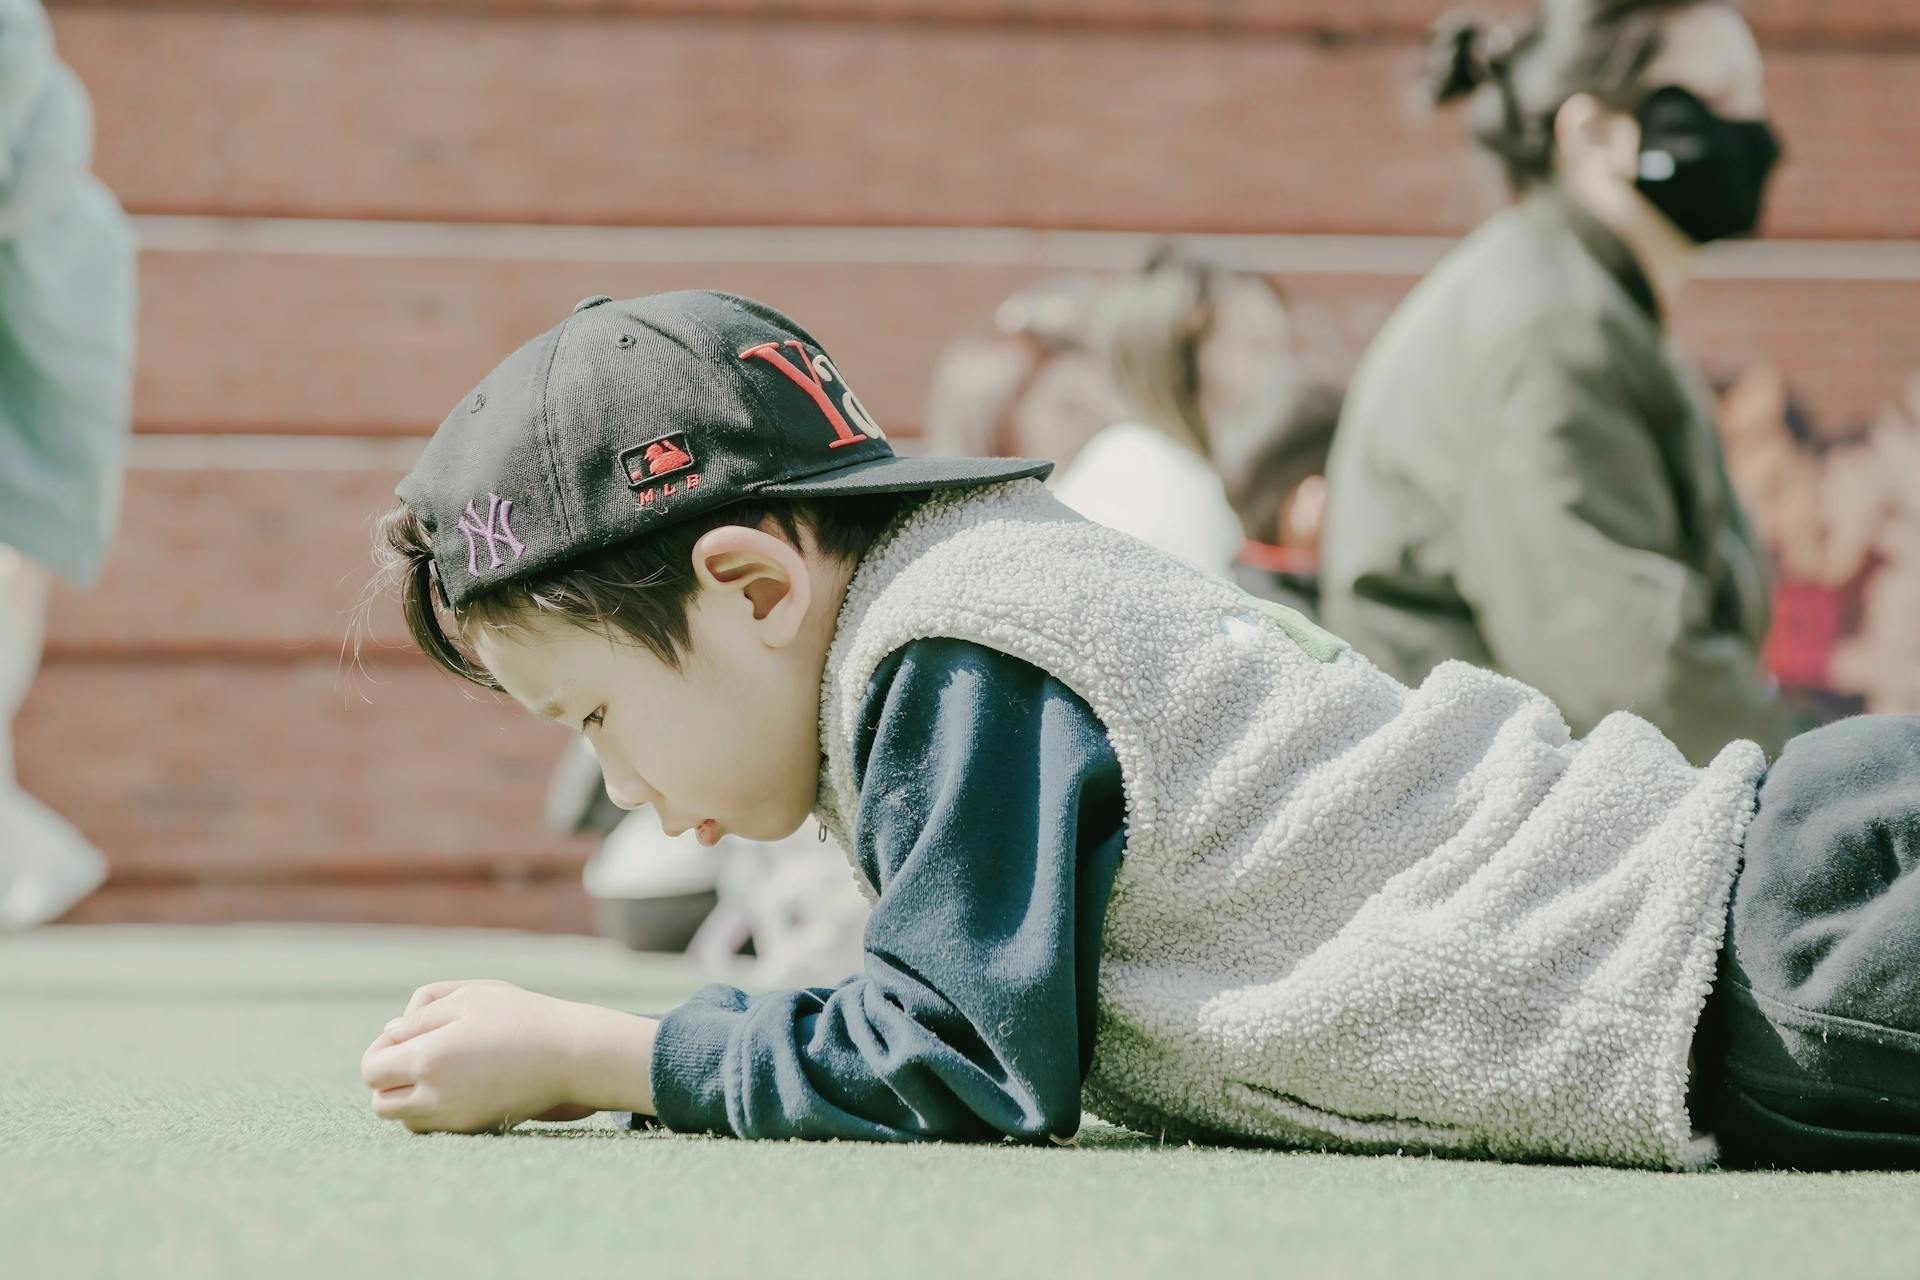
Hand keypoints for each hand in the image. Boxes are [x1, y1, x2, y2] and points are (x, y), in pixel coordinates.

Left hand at [360, 979, 595, 1133]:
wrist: (570, 1055)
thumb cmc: (521, 1016)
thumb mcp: (469, 996)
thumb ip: (420, 1014)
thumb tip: (390, 1034)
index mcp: (428, 1058)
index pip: (371, 1070)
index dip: (380, 1051)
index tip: (402, 1036)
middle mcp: (435, 1096)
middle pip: (381, 1102)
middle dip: (388, 1079)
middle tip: (415, 1055)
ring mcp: (454, 1118)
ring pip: (403, 1119)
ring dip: (407, 1097)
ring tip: (436, 1070)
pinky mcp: (473, 1128)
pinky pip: (432, 1127)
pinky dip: (430, 1110)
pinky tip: (455, 1084)